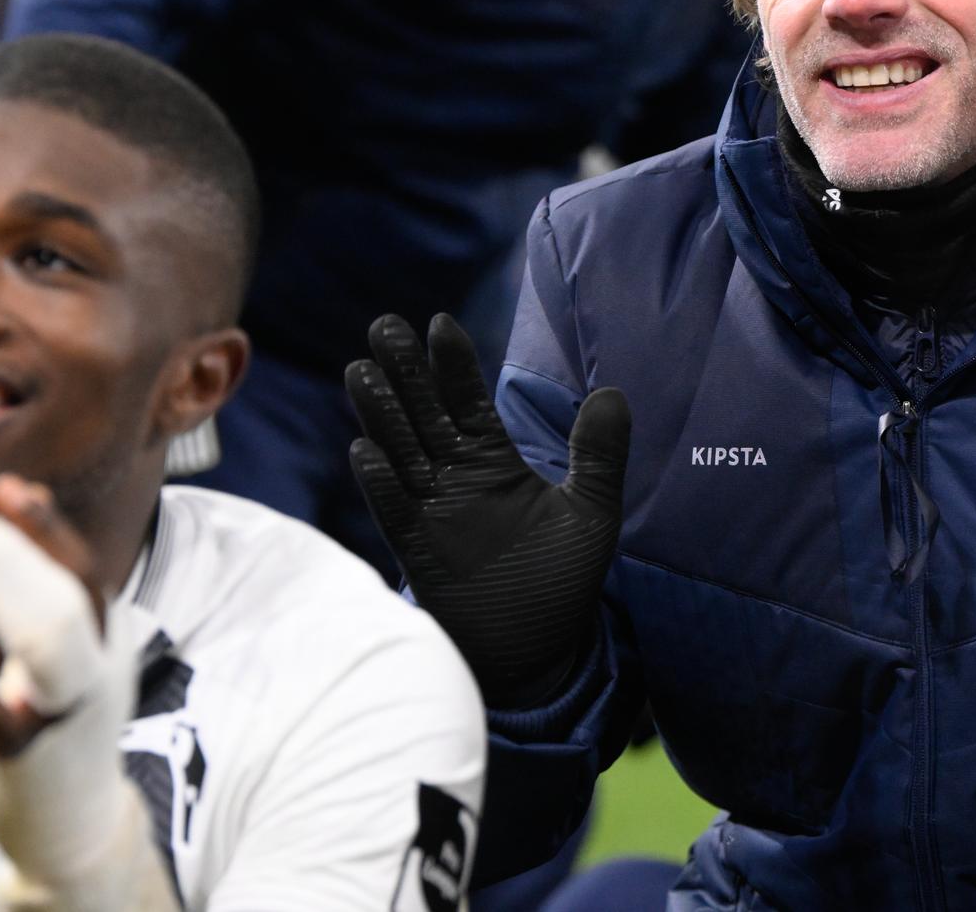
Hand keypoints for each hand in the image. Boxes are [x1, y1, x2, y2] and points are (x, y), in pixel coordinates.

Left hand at [0, 475, 105, 757]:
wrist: (78, 821)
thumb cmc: (65, 721)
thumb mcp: (77, 654)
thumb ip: (57, 594)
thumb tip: (21, 512)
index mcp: (108, 639)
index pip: (84, 570)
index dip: (47, 527)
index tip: (9, 486)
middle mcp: (97, 667)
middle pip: (65, 596)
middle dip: (16, 553)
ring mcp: (66, 710)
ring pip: (42, 640)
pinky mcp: (27, 752)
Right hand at [346, 312, 629, 709]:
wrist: (538, 654)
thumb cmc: (560, 583)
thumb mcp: (593, 513)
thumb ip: (599, 455)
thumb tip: (613, 393)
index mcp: (493, 462)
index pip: (467, 400)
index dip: (453, 364)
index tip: (439, 322)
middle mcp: (455, 479)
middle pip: (423, 414)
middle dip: (404, 372)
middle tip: (384, 326)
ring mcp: (431, 513)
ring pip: (400, 452)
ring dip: (381, 415)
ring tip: (362, 371)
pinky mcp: (418, 553)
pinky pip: (394, 513)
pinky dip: (381, 484)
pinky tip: (367, 452)